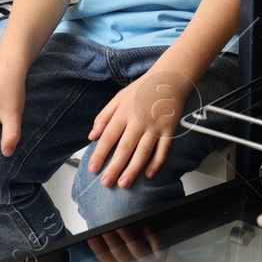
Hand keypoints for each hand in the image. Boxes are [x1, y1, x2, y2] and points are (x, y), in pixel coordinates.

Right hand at [86, 225, 166, 261]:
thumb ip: (116, 255)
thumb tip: (101, 234)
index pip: (107, 261)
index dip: (98, 250)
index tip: (91, 237)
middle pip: (121, 256)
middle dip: (112, 242)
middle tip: (106, 230)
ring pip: (138, 252)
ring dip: (129, 239)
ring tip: (121, 227)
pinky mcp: (161, 257)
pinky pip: (157, 247)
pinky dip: (152, 237)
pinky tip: (146, 227)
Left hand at [87, 68, 195, 188]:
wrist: (169, 78)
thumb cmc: (142, 89)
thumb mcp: (118, 98)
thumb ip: (103, 117)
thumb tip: (92, 136)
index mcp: (124, 112)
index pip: (108, 137)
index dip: (100, 154)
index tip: (93, 168)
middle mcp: (139, 120)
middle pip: (125, 147)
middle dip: (114, 167)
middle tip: (106, 183)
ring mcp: (155, 126)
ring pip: (143, 151)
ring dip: (133, 169)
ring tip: (124, 183)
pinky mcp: (169, 129)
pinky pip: (163, 149)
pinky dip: (157, 163)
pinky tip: (149, 174)